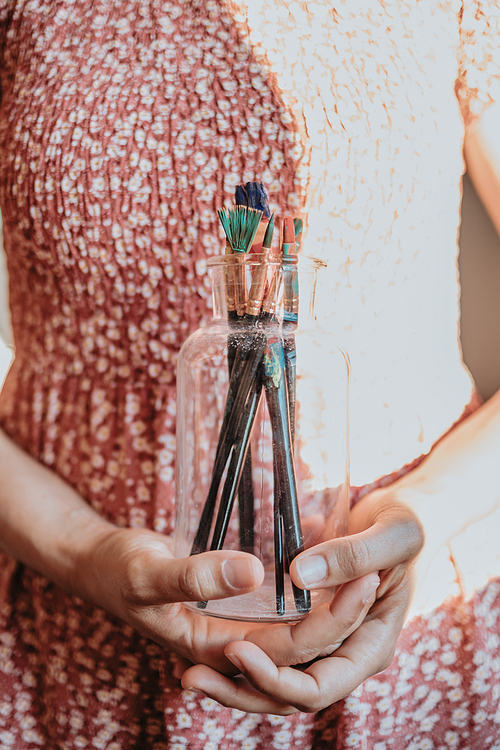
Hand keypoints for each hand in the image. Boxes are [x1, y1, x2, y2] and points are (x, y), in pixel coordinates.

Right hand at [77, 523, 383, 683]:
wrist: (99, 564)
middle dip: (344, 615)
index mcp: (212, 647)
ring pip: (297, 632)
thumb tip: (255, 573)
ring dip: (333, 607)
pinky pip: (282, 611)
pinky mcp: (234, 607)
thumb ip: (195, 574)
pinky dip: (309, 594)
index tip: (363, 579)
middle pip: (303, 646)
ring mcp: (233, 626)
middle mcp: (230, 645)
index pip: (289, 650)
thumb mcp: (148, 570)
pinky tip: (327, 564)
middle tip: (379, 572)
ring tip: (367, 571)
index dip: (330, 619)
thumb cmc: (116, 570)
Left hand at [180, 488, 423, 712]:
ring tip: (187, 673)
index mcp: (371, 646)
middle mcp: (347, 652)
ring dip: (235, 678)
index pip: (319, 687)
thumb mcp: (394, 534)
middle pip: (289, 694)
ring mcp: (327, 639)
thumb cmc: (410, 524)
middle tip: (191, 677)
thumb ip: (353, 554)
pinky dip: (245, 649)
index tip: (236, 648)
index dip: (275, 678)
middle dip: (241, 691)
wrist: (407, 517)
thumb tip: (301, 575)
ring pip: (277, 676)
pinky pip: (274, 645)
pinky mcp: (310, 619)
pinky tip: (206, 641)